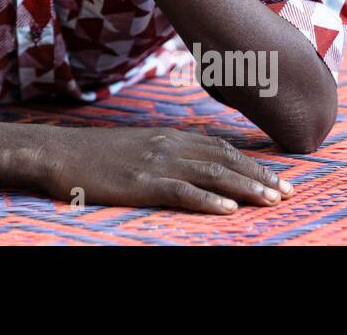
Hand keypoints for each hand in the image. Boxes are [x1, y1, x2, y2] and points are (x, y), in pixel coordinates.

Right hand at [35, 125, 294, 213]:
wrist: (57, 151)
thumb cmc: (92, 154)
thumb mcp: (135, 145)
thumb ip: (164, 151)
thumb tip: (190, 162)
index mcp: (168, 136)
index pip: (221, 147)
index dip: (252, 162)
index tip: (278, 176)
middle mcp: (168, 145)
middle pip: (225, 159)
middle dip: (260, 175)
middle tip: (289, 191)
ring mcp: (156, 163)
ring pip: (212, 174)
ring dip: (245, 188)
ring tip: (271, 200)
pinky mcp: (142, 183)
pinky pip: (182, 192)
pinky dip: (208, 201)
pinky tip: (228, 211)